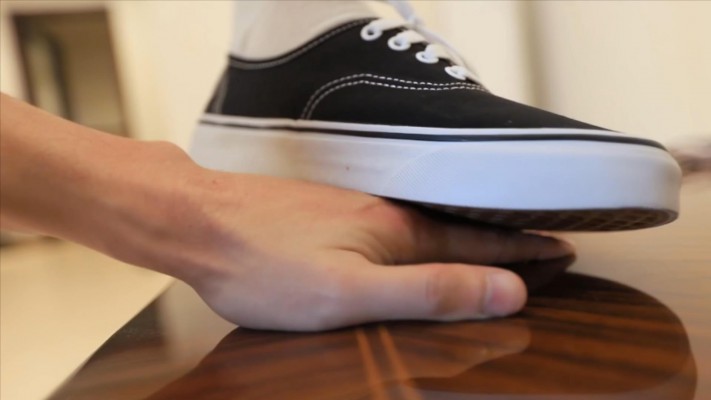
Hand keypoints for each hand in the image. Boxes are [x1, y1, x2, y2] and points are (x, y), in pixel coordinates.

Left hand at [0, 94, 572, 330]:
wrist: (199, 223)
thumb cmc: (266, 264)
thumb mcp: (351, 294)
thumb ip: (429, 291)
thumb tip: (507, 290)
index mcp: (397, 233)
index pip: (480, 241)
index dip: (524, 252)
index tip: (563, 252)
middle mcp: (382, 214)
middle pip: (459, 229)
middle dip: (504, 241)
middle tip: (542, 247)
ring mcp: (353, 210)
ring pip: (426, 227)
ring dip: (466, 236)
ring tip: (493, 245)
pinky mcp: (328, 214)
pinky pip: (393, 226)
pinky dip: (424, 236)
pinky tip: (417, 243)